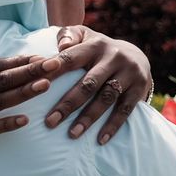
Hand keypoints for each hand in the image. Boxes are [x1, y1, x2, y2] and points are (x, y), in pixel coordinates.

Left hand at [43, 26, 151, 144]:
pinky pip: (125, 109)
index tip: (36, 87)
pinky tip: (100, 140)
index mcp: (95, 45)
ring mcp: (128, 73)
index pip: (71, 58)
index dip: (54, 71)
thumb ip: (68, 36)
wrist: (136, 55)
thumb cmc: (98, 50)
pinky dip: (113, 125)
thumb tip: (60, 46)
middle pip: (88, 83)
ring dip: (88, 117)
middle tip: (50, 122)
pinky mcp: (139, 88)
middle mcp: (113, 57)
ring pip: (106, 98)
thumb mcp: (84, 36)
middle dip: (68, 104)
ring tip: (72, 134)